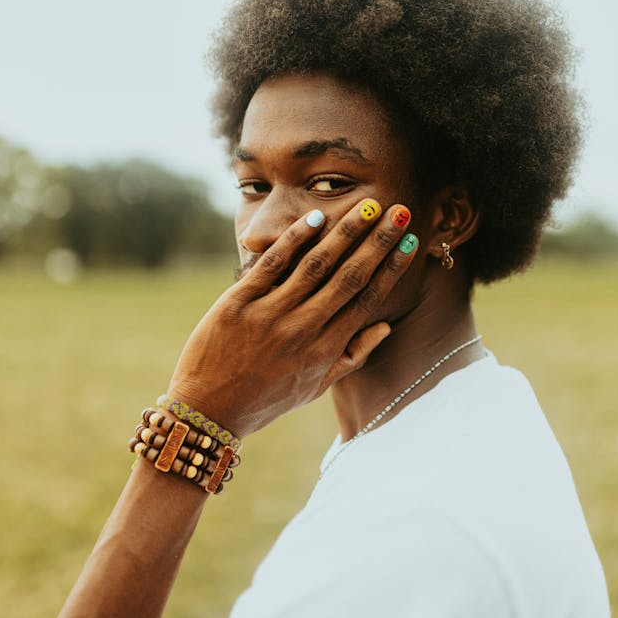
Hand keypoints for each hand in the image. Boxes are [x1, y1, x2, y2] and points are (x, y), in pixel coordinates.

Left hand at [166, 198, 417, 437]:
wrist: (207, 411)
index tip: (410, 243)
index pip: (367, 300)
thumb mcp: (314, 388)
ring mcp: (270, 315)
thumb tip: (384, 326)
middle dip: (377, 242)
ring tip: (367, 206)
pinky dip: (295, 240)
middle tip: (398, 212)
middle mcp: (303, 330)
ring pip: (316, 265)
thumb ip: (351, 356)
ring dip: (345, 232)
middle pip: (349, 277)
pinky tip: (316, 219)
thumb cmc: (265, 399)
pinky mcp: (238, 303)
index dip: (391, 269)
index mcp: (325, 350)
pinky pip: (272, 265)